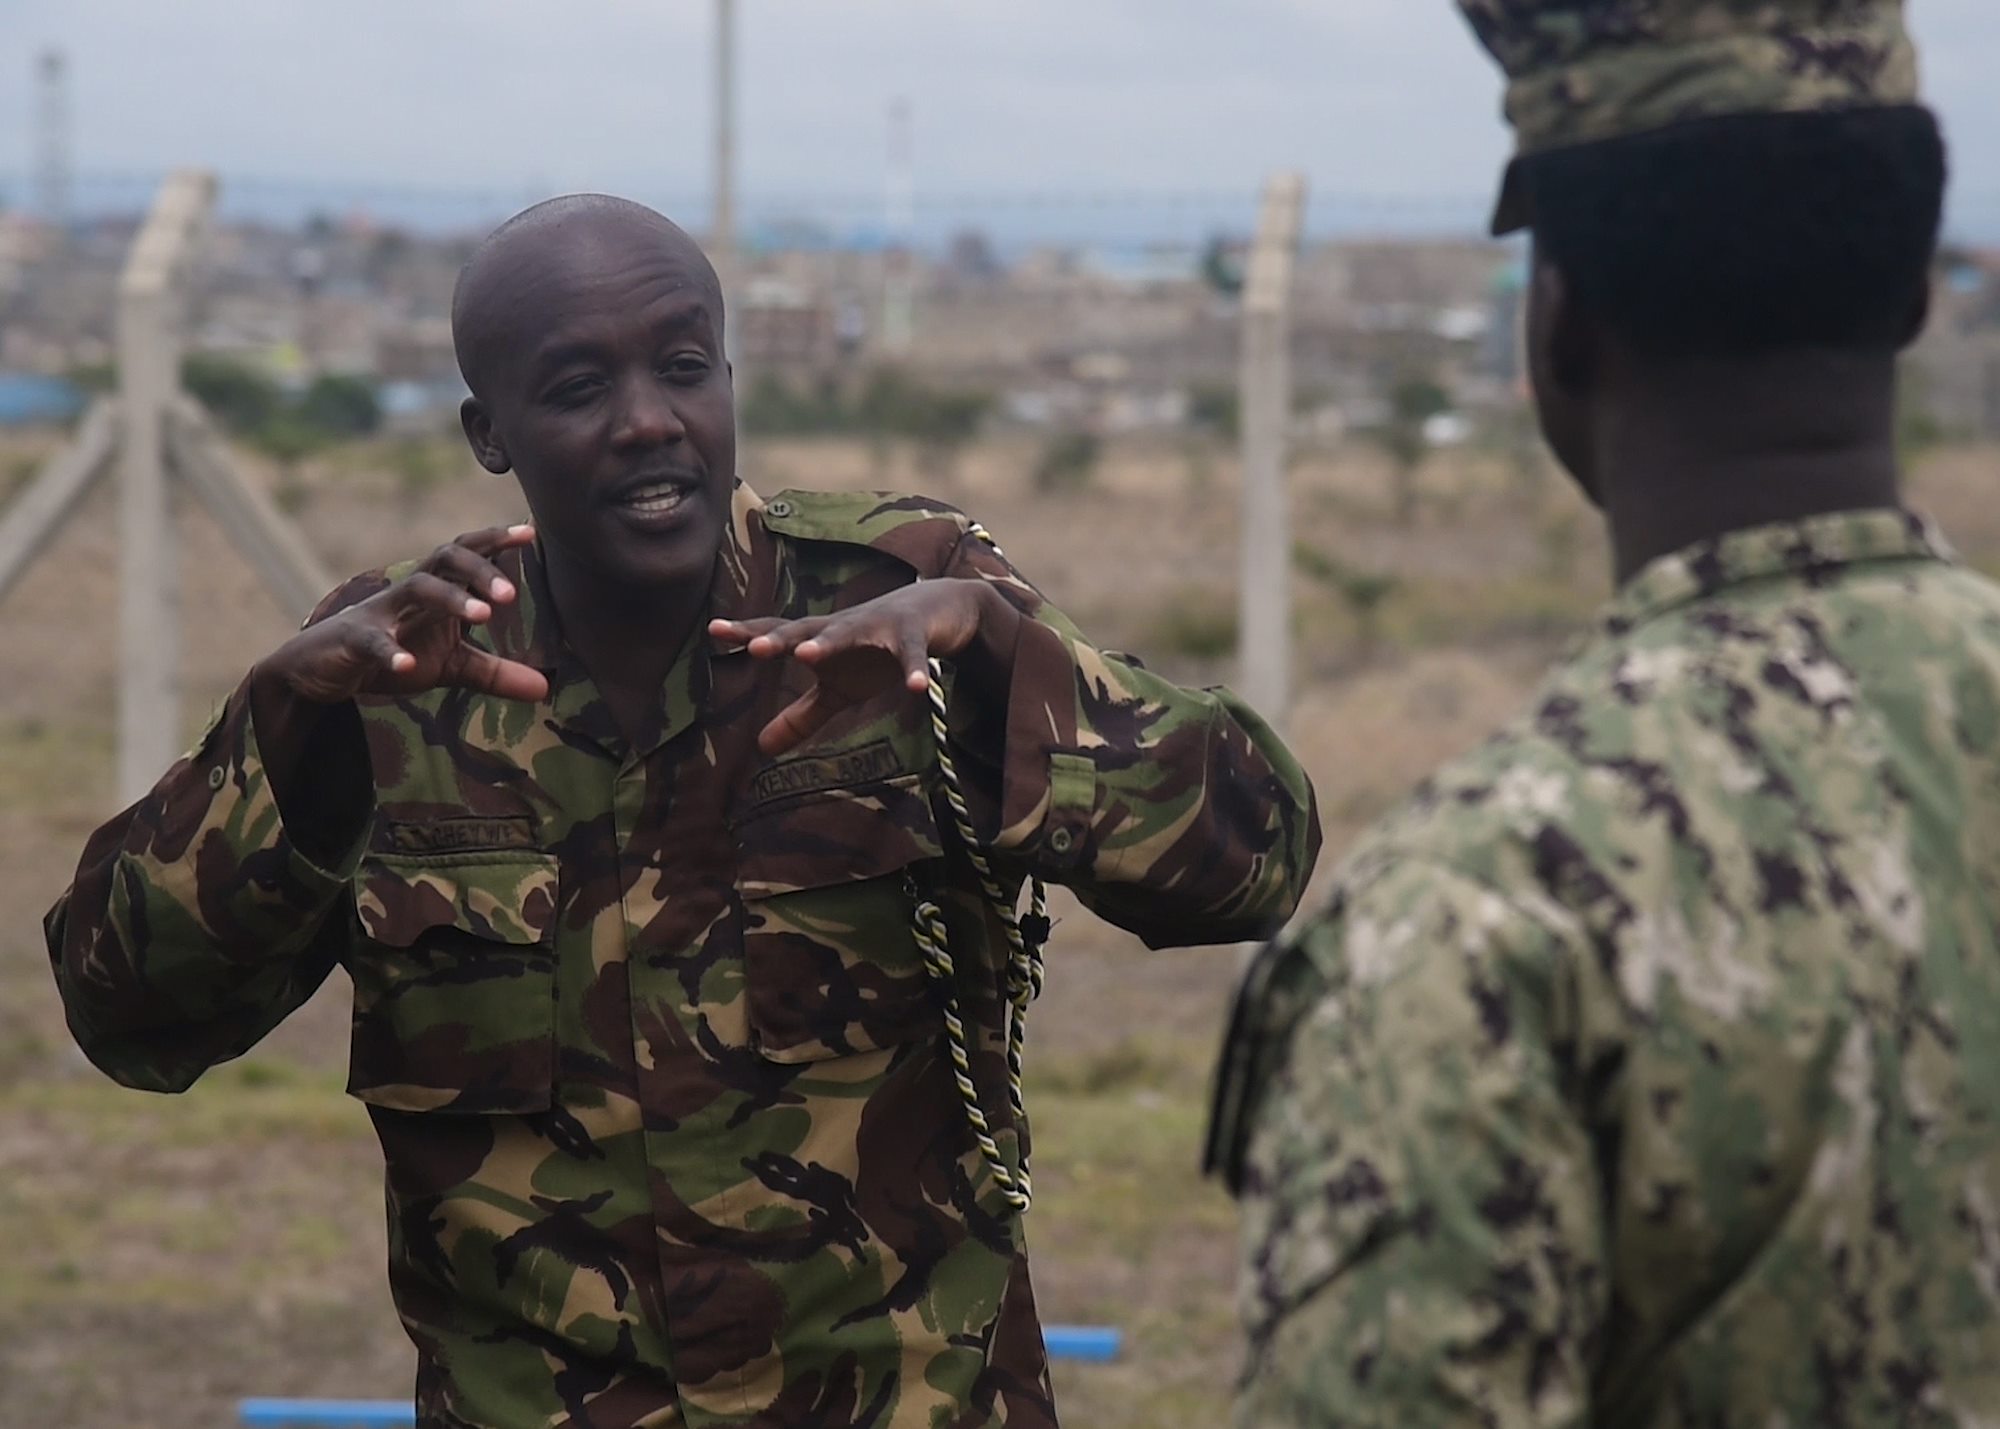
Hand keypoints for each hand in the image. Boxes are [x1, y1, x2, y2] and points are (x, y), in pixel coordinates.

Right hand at [256, 525, 550, 705]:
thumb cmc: (394, 653)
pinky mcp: (352, 640)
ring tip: (482, 616)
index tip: (531, 532)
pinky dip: (389, 650)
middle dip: (480, 570)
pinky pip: (371, 639)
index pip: (468, 553)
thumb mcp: (450, 667)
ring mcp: (380, 612)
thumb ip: (495, 673)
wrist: (322, 670)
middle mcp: (410, 591)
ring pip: (416, 588)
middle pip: (445, 558)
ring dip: (451, 599)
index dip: (496, 540)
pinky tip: (406, 666)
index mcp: (437, 590)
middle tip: (511, 595)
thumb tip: (545, 687)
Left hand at [711, 579, 1018, 755]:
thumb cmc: (873, 650)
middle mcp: (841, 627)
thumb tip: (761, 748)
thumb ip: (802, 715)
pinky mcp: (912, 634)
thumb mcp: (837, 688)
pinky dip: (915, 670)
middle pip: (806, 630)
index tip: (713, 631)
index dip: (747, 633)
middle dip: (780, 637)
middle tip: (754, 647)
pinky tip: (918, 688)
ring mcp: (877, 626)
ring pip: (850, 633)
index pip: (777, 633)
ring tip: (807, 656)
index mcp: (819, 638)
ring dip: (830, 642)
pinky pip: (912, 655)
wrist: (931, 611)